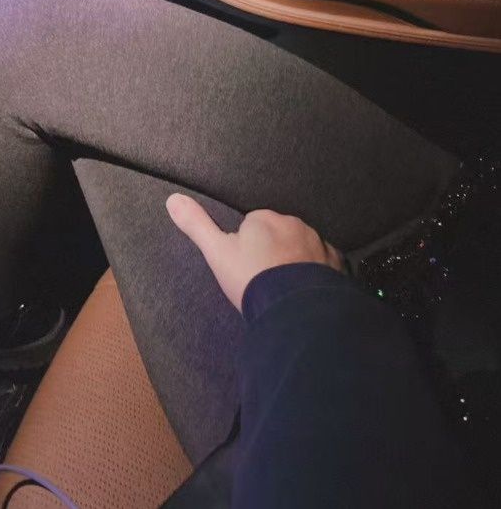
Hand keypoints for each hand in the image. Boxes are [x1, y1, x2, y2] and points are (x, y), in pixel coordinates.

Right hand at [166, 193, 343, 310]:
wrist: (293, 309)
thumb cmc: (251, 278)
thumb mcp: (217, 252)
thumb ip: (196, 225)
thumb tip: (172, 199)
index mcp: (264, 218)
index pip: (252, 225)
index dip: (246, 247)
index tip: (245, 267)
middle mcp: (294, 223)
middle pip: (278, 234)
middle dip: (272, 251)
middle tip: (264, 279)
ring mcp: (318, 242)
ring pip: (302, 246)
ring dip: (294, 260)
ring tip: (284, 288)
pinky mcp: (336, 262)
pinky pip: (324, 262)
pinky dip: (316, 272)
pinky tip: (306, 290)